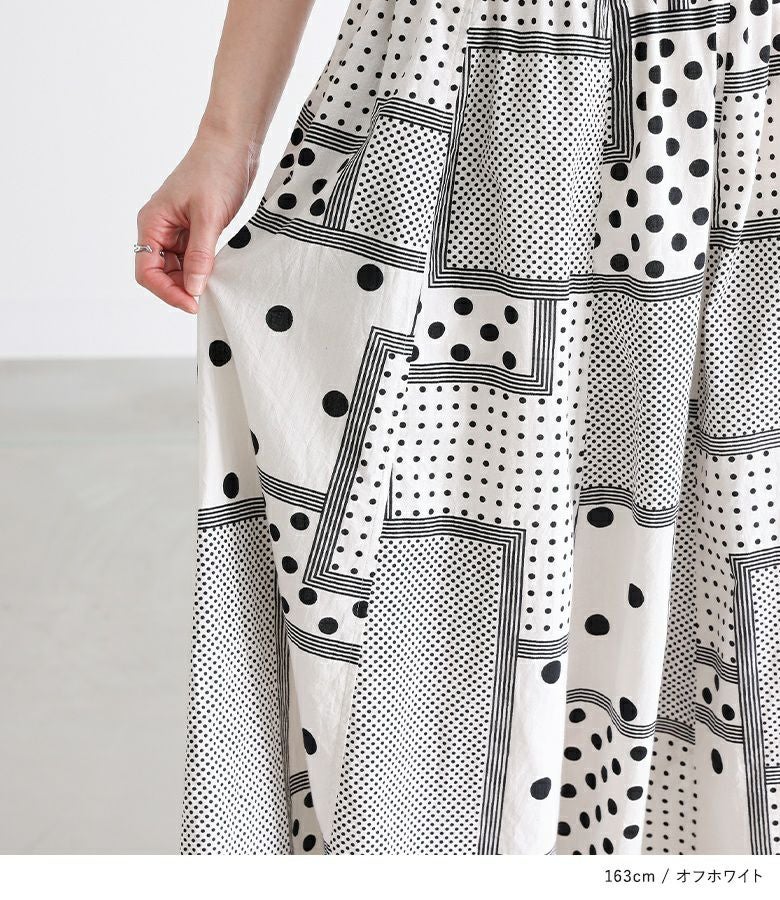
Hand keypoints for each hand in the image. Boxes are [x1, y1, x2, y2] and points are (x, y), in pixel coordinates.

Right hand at [135, 127, 259, 313]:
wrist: (233, 145)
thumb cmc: (216, 170)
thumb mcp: (209, 217)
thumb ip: (200, 255)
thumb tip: (193, 289)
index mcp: (152, 222)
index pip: (147, 271)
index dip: (167, 292)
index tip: (192, 303)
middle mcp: (159, 228)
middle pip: (160, 274)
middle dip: (180, 289)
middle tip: (206, 299)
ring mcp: (176, 230)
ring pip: (177, 269)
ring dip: (192, 281)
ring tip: (214, 286)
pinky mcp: (193, 229)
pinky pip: (192, 259)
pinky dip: (202, 269)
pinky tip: (217, 273)